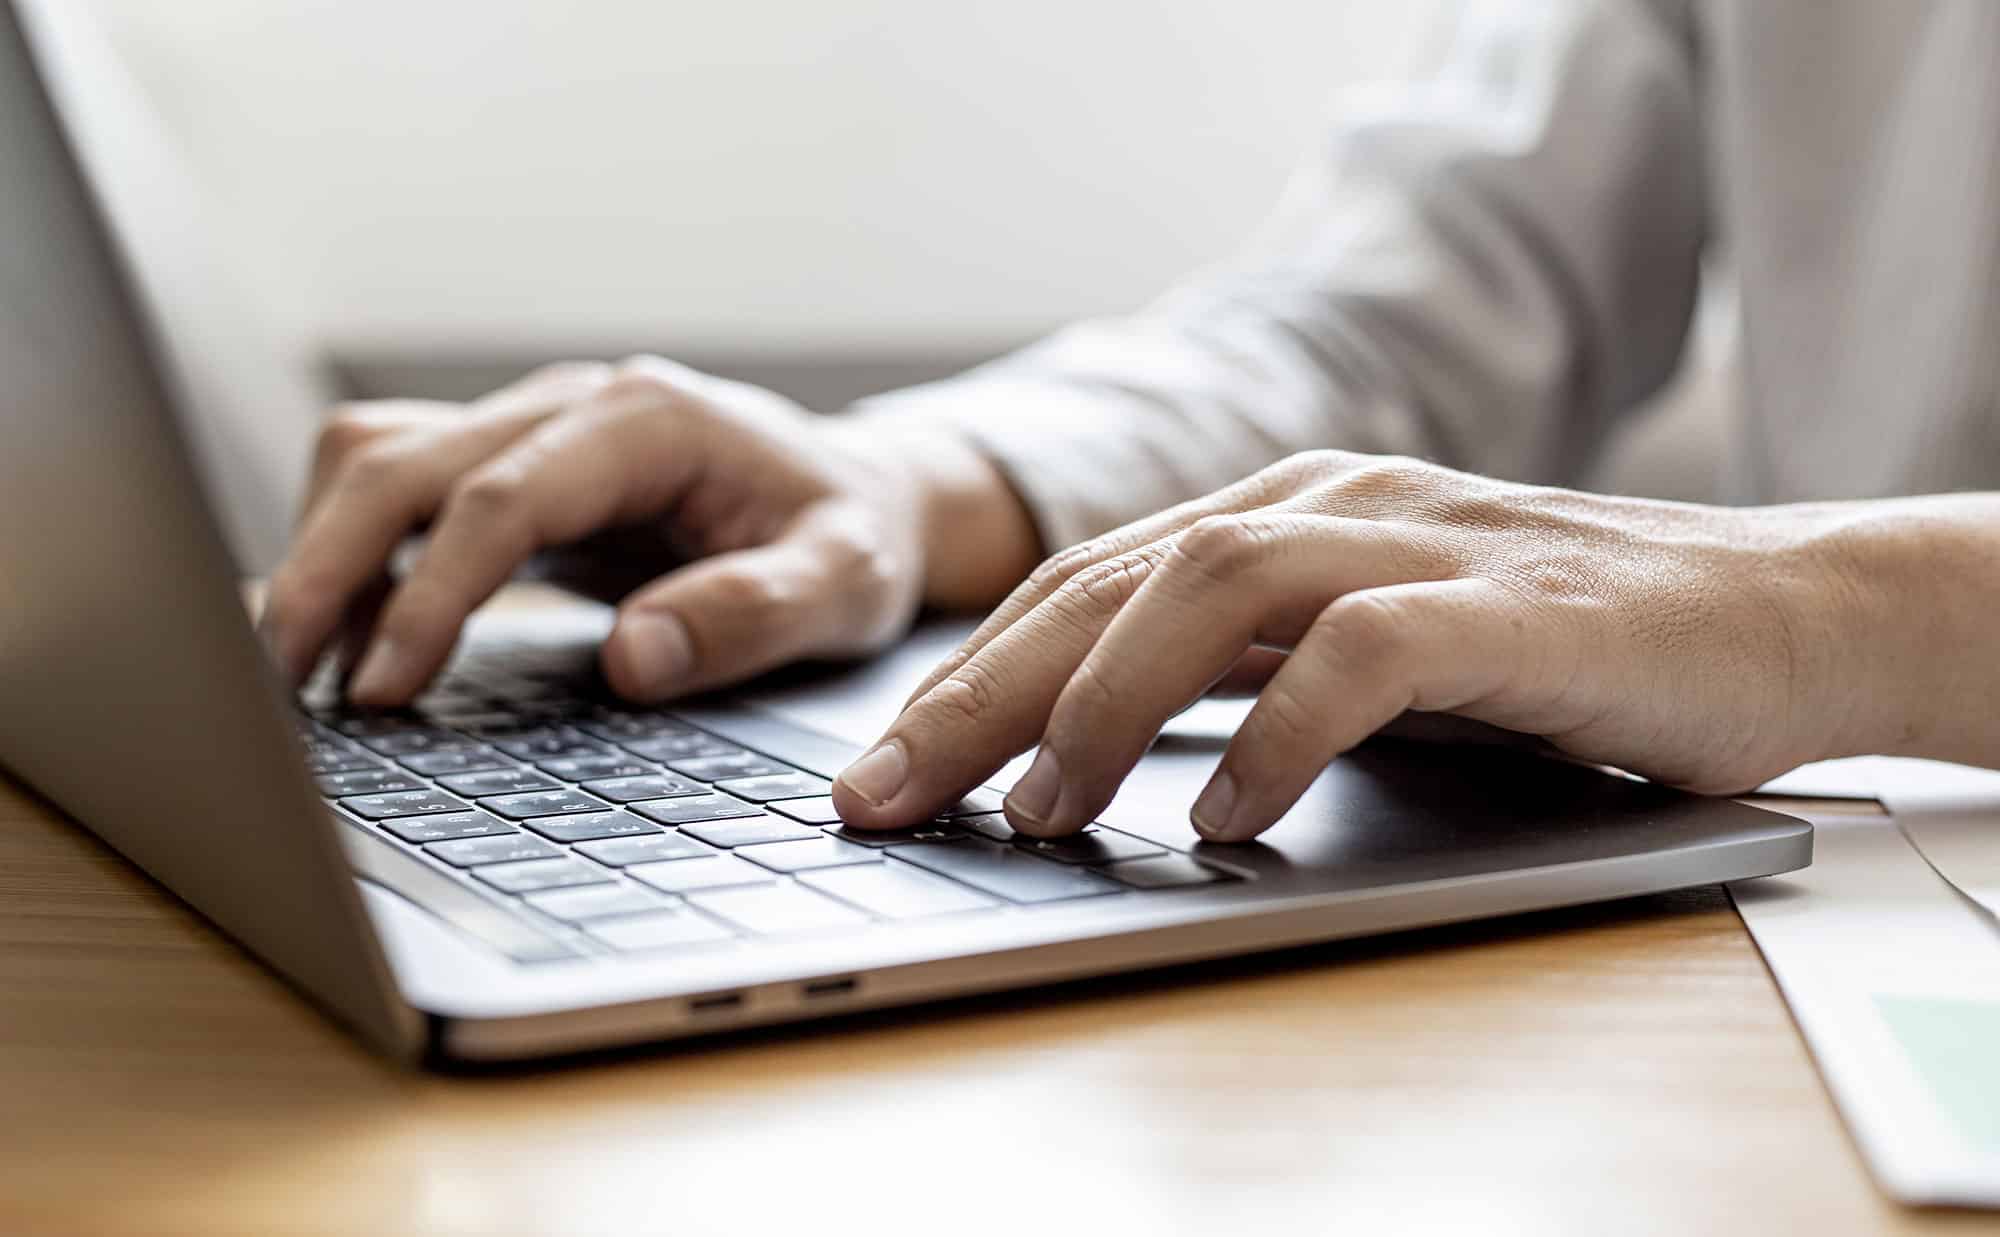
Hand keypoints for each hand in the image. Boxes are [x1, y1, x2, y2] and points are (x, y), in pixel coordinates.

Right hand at [261, 357, 1038, 705]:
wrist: (854, 494)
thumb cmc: (850, 537)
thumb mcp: (845, 584)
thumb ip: (752, 614)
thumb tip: (632, 655)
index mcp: (650, 419)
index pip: (502, 497)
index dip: (431, 594)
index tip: (385, 687)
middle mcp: (573, 404)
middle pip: (403, 461)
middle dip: (331, 570)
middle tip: (287, 688)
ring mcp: (533, 425)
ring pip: (377, 457)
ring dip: (324, 553)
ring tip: (302, 669)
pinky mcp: (510, 462)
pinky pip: (397, 486)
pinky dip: (353, 551)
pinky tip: (347, 635)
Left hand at [830, 450, 1865, 841]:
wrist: (1771, 615)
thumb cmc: (1550, 652)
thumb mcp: (1363, 650)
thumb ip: (1243, 670)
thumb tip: (1085, 757)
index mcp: (1279, 515)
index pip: (1082, 584)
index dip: (965, 676)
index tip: (876, 775)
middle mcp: (1328, 506)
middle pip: (1110, 579)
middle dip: (980, 694)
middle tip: (887, 800)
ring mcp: (1417, 541)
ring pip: (1211, 584)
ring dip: (1103, 704)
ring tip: (1037, 813)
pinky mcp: (1509, 602)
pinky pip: (1363, 651)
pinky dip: (1278, 731)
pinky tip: (1227, 816)